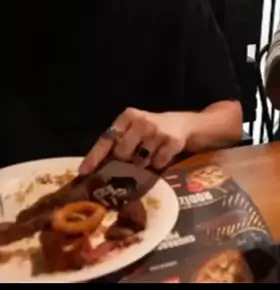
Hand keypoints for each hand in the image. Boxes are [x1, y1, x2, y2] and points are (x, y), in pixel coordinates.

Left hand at [80, 109, 195, 174]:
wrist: (184, 125)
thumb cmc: (152, 130)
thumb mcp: (134, 129)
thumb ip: (119, 142)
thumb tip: (96, 169)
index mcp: (127, 116)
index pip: (106, 138)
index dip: (94, 156)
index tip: (84, 172)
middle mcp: (141, 121)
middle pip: (122, 152)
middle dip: (125, 160)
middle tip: (134, 157)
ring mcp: (157, 131)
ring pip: (140, 160)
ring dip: (144, 163)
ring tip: (150, 154)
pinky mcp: (172, 141)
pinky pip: (158, 163)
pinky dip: (159, 164)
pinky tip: (163, 154)